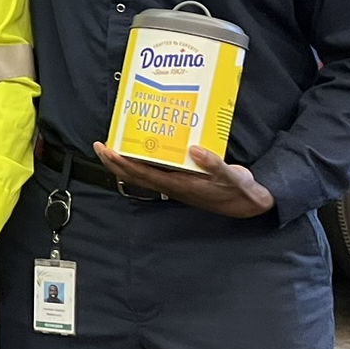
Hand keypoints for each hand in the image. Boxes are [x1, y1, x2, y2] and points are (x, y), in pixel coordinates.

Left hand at [93, 142, 273, 218]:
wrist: (249, 203)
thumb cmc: (239, 190)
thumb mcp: (231, 176)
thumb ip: (214, 163)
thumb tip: (194, 149)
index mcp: (179, 184)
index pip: (142, 173)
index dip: (122, 162)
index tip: (107, 149)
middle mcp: (172, 185)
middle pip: (135, 174)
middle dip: (115, 161)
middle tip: (100, 145)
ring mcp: (175, 184)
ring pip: (142, 174)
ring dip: (125, 161)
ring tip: (113, 146)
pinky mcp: (182, 180)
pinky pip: (155, 171)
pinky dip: (143, 161)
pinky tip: (140, 150)